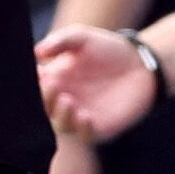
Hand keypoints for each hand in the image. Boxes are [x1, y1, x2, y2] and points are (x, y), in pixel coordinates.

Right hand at [34, 24, 160, 142]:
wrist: (141, 65)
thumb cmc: (108, 50)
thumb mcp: (82, 38)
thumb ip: (60, 41)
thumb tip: (37, 52)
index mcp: (54, 81)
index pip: (36, 87)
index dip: (33, 84)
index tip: (39, 74)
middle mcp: (63, 101)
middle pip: (45, 108)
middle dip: (45, 100)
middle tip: (53, 87)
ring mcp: (80, 116)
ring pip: (62, 124)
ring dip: (62, 116)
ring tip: (68, 101)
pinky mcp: (100, 128)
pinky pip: (86, 135)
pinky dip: (83, 129)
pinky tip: (85, 116)